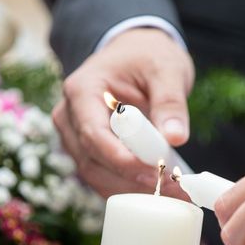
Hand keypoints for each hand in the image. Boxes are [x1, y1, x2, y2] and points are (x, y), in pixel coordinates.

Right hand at [54, 28, 194, 197]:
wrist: (135, 53)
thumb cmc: (147, 56)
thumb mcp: (166, 69)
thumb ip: (170, 101)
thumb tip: (175, 137)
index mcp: (82, 90)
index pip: (93, 135)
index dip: (121, 159)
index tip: (153, 172)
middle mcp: (69, 115)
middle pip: (91, 161)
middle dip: (130, 179)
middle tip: (170, 188)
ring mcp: (74, 134)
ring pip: (93, 174)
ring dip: (129, 188)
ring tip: (169, 191)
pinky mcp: (87, 148)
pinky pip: (102, 175)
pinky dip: (127, 186)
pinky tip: (157, 190)